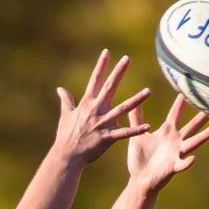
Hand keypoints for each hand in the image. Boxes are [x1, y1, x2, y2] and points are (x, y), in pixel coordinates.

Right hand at [54, 50, 150, 166]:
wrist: (66, 156)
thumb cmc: (65, 136)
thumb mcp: (65, 115)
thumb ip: (66, 101)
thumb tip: (60, 89)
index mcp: (86, 103)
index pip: (95, 80)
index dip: (101, 65)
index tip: (107, 52)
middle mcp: (95, 110)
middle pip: (109, 87)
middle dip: (118, 72)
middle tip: (127, 59)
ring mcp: (102, 123)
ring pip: (123, 109)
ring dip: (136, 100)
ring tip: (149, 91)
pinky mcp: (107, 137)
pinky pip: (124, 133)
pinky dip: (136, 130)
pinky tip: (147, 126)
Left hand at [126, 95, 208, 193]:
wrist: (139, 180)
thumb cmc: (140, 159)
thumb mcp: (138, 135)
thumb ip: (136, 118)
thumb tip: (133, 100)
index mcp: (167, 132)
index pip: (175, 113)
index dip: (181, 102)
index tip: (188, 89)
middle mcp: (175, 141)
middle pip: (190, 126)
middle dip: (200, 117)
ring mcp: (176, 154)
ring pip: (192, 143)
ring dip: (203, 136)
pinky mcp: (173, 167)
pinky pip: (181, 164)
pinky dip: (187, 162)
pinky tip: (193, 158)